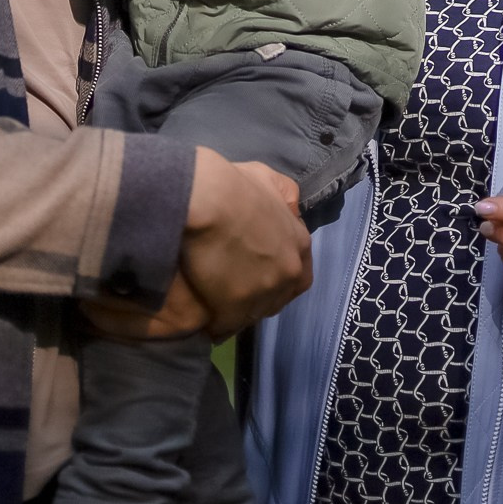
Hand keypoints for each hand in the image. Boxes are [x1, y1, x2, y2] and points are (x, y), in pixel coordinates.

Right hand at [79, 157, 305, 340]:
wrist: (204, 201)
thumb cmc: (233, 184)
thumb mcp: (267, 178)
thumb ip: (283, 195)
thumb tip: (290, 208)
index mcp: (298, 244)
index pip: (298, 275)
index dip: (279, 277)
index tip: (259, 276)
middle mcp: (287, 272)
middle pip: (278, 297)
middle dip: (260, 297)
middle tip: (235, 291)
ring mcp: (262, 293)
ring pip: (254, 314)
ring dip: (239, 312)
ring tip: (218, 306)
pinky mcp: (235, 309)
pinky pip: (228, 326)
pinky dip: (218, 324)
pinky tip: (205, 321)